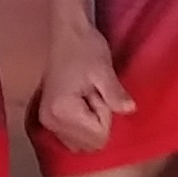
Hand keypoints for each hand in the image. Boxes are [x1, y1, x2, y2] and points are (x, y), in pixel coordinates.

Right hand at [30, 0, 127, 152]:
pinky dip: (83, 124)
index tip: (97, 90)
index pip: (98, 135)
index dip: (106, 113)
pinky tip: (82, 102)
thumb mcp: (104, 70)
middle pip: (90, 144)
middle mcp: (50, 122)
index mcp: (61, 111)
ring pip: (82, 143)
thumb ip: (115, 94)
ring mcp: (48, 122)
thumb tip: (130, 110)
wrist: (68, 32)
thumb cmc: (85, 48)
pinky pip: (74, 137)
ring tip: (87, 95)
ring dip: (91, 123)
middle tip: (93, 92)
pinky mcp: (50, 119)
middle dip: (98, 120)